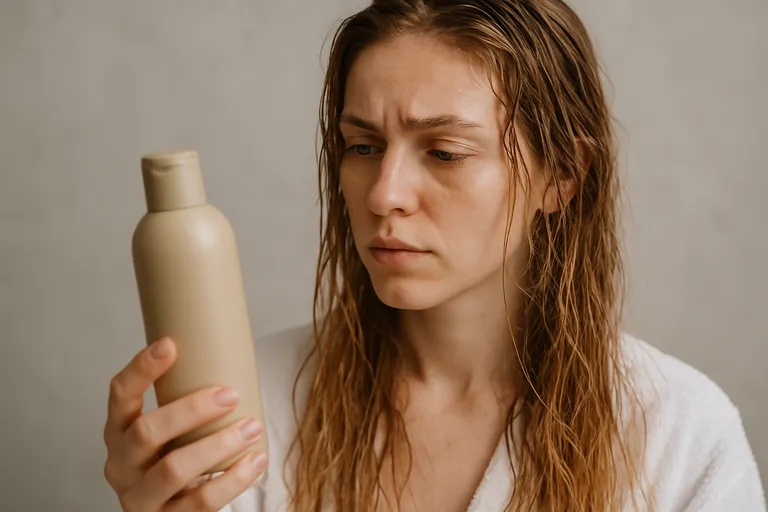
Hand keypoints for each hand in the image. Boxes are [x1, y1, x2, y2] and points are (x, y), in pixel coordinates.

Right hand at [103, 337, 266, 510]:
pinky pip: (200, 502)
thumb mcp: (170, 428)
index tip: (171, 344)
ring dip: (217, 446)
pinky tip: (256, 461)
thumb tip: (230, 347)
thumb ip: (185, 397)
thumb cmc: (178, 455)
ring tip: (251, 427)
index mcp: (119, 432)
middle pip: (146, 433)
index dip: (141, 369)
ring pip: (172, 470)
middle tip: (230, 394)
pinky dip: (233, 480)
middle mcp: (122, 465)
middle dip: (191, 410)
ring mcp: (140, 498)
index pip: (119, 395)